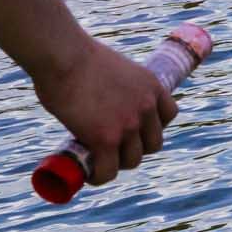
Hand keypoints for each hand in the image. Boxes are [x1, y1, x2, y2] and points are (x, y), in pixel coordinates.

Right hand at [34, 37, 177, 187]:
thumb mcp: (112, 68)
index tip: (136, 129)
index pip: (169, 115)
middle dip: (136, 147)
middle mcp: (146, 107)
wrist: (63, 55)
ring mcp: (128, 125)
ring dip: (117, 163)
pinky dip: (100, 177)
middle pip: (153, 143)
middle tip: (114, 147)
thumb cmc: (75, 55)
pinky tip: (89, 175)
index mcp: (151, 86)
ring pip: (132, 160)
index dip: (153, 126)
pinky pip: (108, 170)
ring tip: (100, 162)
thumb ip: (115, 86)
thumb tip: (100, 97)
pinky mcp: (106, 139)